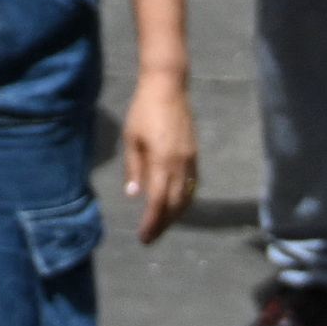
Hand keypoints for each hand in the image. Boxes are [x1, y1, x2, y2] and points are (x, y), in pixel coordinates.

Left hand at [119, 66, 196, 241]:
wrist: (167, 88)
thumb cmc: (143, 111)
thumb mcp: (131, 138)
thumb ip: (134, 168)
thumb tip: (133, 195)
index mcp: (162, 162)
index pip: (158, 202)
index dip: (152, 222)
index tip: (144, 236)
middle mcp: (180, 165)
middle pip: (174, 205)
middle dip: (163, 224)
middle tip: (150, 237)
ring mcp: (190, 161)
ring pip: (186, 198)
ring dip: (174, 215)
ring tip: (161, 225)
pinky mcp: (195, 156)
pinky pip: (192, 186)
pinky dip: (183, 200)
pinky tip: (174, 205)